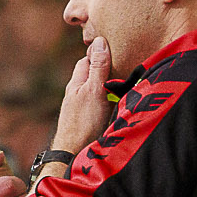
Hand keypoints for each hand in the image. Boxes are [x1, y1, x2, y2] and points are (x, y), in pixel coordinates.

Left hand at [54, 36, 113, 154]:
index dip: (100, 54)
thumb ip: (99, 68)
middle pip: (92, 75)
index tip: (115, 50)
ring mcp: (81, 109)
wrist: (73, 155)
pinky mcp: (87, 122)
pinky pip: (100, 106)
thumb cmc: (83, 124)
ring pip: (97, 91)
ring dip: (108, 88)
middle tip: (123, 67)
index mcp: (76, 83)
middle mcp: (77, 94)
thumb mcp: (94, 91)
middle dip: (105, 70)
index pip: (87, 59)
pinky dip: (108, 103)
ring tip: (123, 86)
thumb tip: (100, 41)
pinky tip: (116, 106)